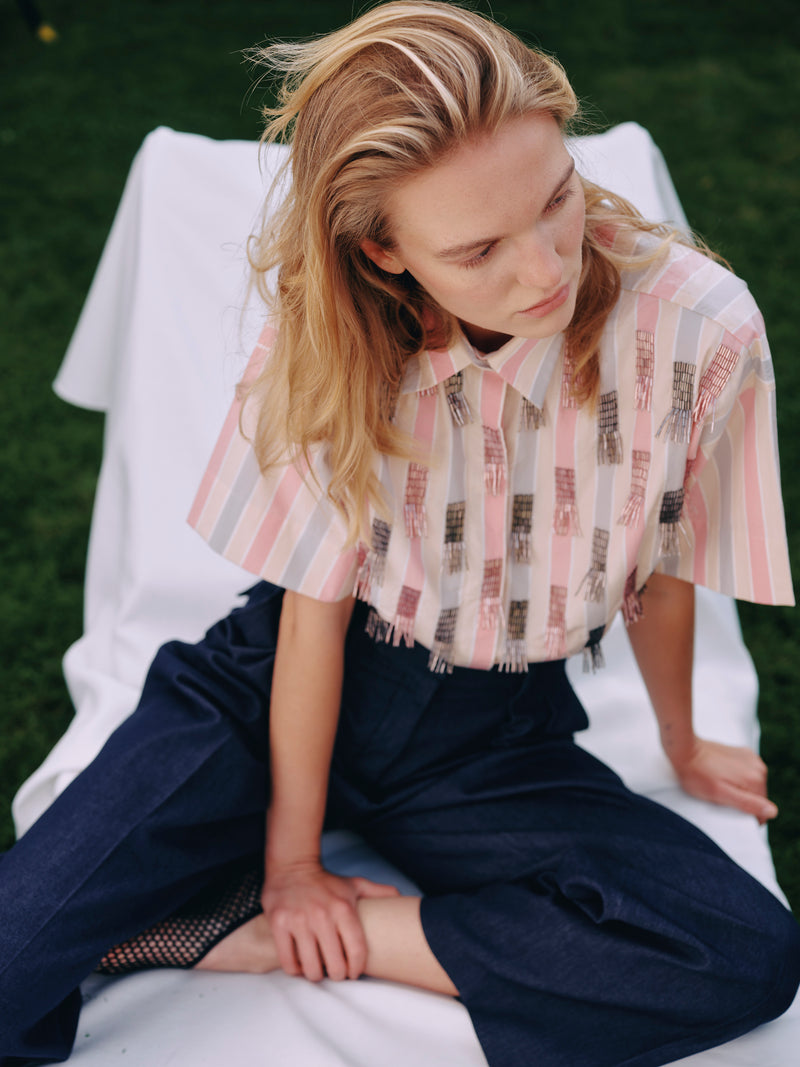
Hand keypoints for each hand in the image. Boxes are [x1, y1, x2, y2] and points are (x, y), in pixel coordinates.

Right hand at [262, 860, 399, 981]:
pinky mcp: (279, 924)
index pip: (357, 951)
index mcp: (343, 908)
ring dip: (316, 974)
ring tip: (318, 969)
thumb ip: (379, 892)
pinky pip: (288, 962)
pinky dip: (295, 969)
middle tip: (335, 971)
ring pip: (310, 968)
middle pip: (334, 965)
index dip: (357, 969)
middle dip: (337, 974)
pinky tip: (300, 963)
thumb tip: (404, 898)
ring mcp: (299, 920)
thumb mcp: (354, 884)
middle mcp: (322, 915)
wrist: (292, 867)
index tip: (354, 972)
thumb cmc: (326, 883)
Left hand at [669, 737, 777, 823]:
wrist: (684, 749)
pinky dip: (736, 777)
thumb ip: (748, 804)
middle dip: (741, 800)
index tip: (727, 809)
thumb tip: (772, 812)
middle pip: (757, 797)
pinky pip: (745, 772)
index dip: (745, 816)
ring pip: (751, 785)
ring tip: (719, 783)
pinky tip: (721, 774)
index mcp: (756, 779)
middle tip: (720, 795)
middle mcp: (758, 767)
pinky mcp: (742, 753)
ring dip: (739, 789)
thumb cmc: (698, 774)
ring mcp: (751, 758)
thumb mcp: (720, 794)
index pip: (761, 811)